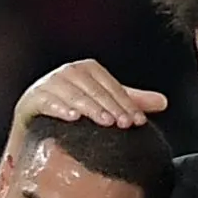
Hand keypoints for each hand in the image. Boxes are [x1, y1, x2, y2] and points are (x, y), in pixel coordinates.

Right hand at [16, 60, 166, 131]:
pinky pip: (46, 100)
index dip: (126, 103)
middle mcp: (69, 72)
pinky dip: (59, 107)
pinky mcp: (33, 98)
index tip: (138, 122)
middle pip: (93, 89)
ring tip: (104, 122)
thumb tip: (164, 102)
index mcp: (88, 69)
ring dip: (90, 107)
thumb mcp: (106, 106)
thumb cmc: (77, 114)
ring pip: (73, 94)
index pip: (111, 86)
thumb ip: (132, 103)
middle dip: (111, 107)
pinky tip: (72, 117)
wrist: (39, 127)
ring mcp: (49, 83)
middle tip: (124, 124)